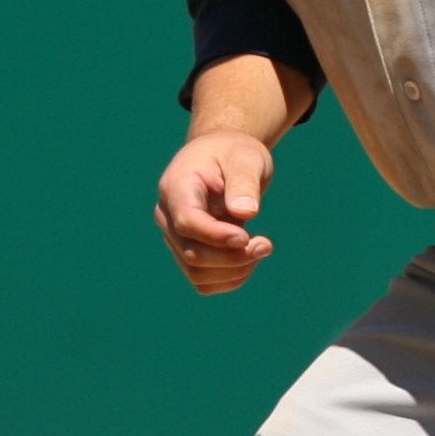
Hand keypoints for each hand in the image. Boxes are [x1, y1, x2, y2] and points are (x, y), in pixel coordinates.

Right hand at [158, 130, 277, 293]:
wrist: (223, 158)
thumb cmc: (234, 154)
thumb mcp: (246, 158)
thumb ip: (244, 183)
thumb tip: (246, 213)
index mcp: (177, 187)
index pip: (187, 222)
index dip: (217, 236)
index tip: (247, 236)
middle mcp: (168, 216)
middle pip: (192, 253)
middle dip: (234, 257)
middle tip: (266, 244)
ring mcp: (175, 237)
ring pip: (197, 274)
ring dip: (235, 271)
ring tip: (261, 248)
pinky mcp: (187, 252)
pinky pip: (203, 281)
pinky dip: (230, 278)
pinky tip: (249, 259)